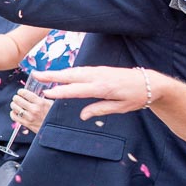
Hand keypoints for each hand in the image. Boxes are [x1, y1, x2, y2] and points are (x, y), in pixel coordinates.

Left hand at [9, 87, 53, 131]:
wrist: (56, 129)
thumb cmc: (54, 115)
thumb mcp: (51, 103)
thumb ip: (43, 97)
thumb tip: (36, 91)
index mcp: (40, 102)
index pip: (24, 93)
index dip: (20, 91)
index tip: (20, 92)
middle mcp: (34, 109)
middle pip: (17, 99)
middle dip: (16, 97)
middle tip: (18, 98)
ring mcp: (29, 117)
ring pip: (14, 107)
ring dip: (14, 104)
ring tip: (16, 104)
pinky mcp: (26, 124)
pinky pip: (14, 117)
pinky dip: (13, 113)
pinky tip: (16, 112)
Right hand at [35, 66, 155, 120]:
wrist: (150, 82)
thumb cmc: (136, 96)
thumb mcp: (121, 108)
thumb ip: (100, 109)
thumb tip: (83, 115)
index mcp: (102, 88)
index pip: (76, 90)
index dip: (61, 92)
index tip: (47, 93)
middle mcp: (98, 77)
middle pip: (70, 76)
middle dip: (52, 75)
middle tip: (35, 75)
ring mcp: (98, 71)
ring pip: (74, 71)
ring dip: (57, 72)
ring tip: (42, 74)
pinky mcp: (100, 69)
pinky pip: (80, 70)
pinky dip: (68, 71)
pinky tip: (61, 74)